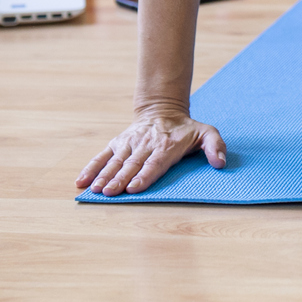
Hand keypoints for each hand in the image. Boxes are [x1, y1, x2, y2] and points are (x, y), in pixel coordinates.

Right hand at [76, 104, 227, 196]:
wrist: (162, 108)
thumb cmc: (186, 129)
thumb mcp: (207, 132)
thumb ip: (216, 146)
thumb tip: (220, 162)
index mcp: (166, 146)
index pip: (154, 163)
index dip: (144, 176)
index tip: (133, 187)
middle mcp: (145, 145)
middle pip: (131, 165)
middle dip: (120, 179)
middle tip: (110, 192)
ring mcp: (129, 144)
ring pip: (115, 161)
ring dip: (104, 176)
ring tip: (96, 189)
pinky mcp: (117, 143)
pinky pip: (102, 156)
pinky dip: (91, 168)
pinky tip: (81, 181)